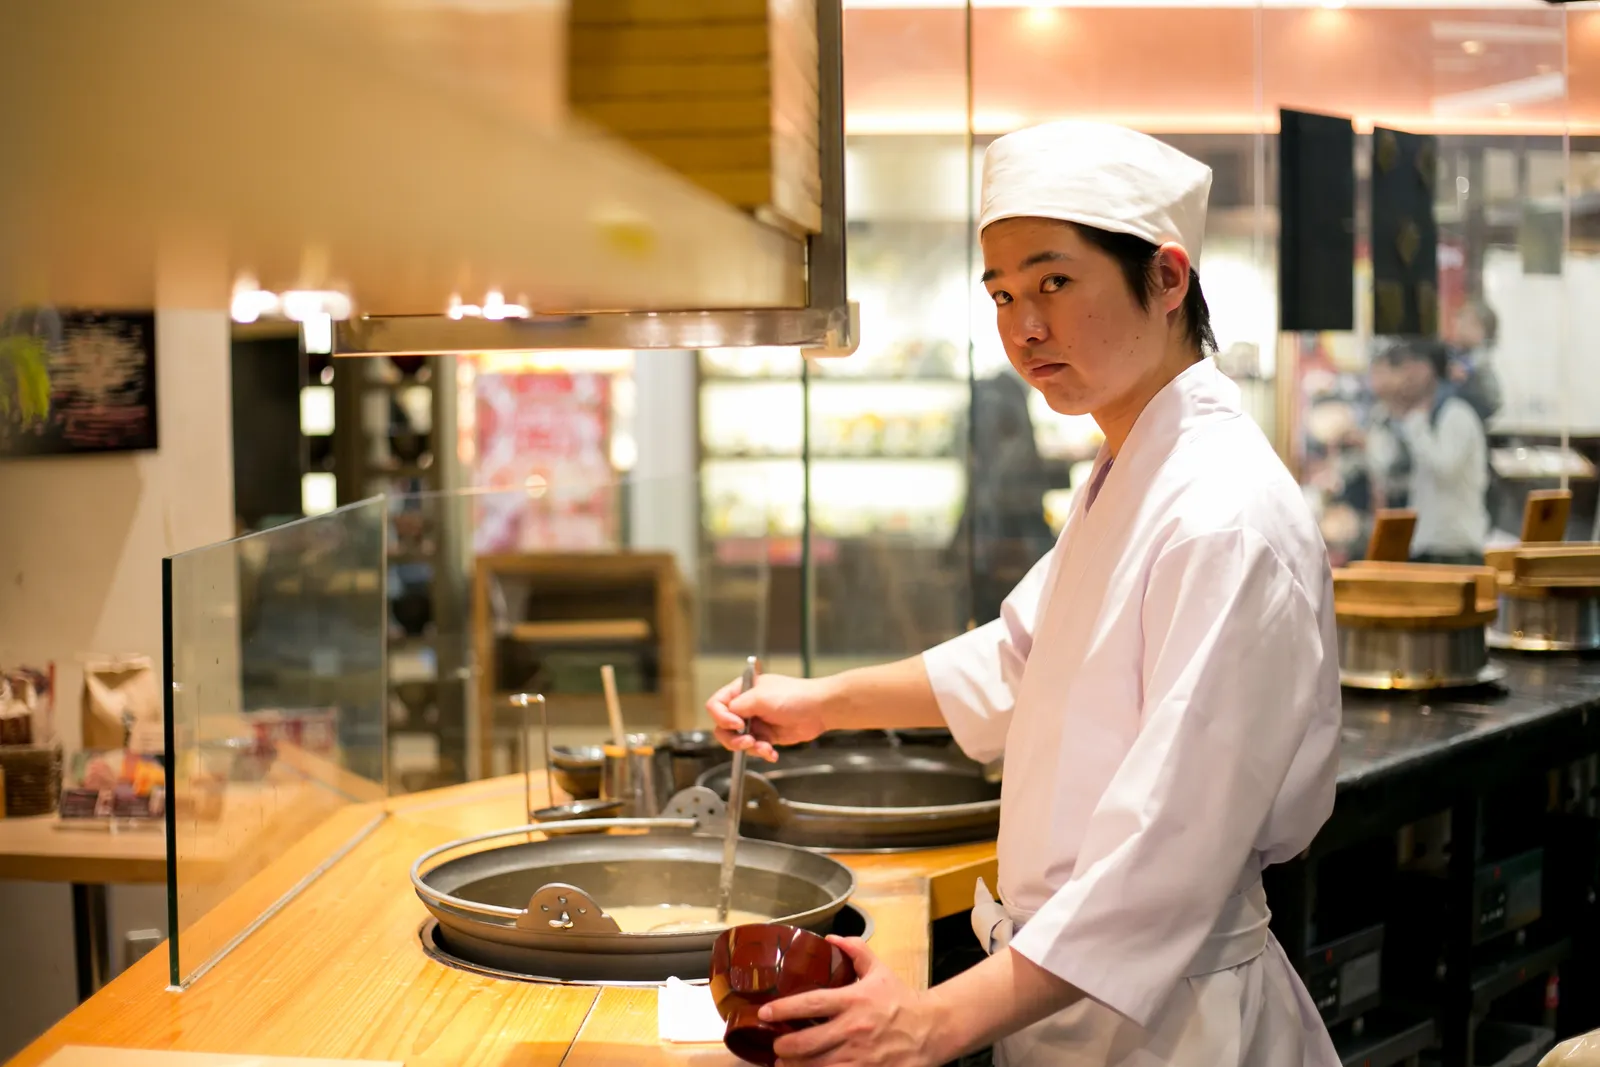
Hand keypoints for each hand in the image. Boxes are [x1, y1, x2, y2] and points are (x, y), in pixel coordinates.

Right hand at [705, 673, 828, 761]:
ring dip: (750, 748)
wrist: (819, 709)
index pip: (716, 705)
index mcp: (741, 691)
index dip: (722, 717)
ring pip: (738, 741)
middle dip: (734, 739)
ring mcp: (756, 722)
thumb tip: (728, 717)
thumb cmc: (794, 696)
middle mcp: (746, 706)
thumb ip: (739, 706)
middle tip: (748, 741)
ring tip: (765, 748)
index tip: (737, 724)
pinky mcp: (767, 736)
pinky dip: (762, 752)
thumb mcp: (761, 697)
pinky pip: (755, 748)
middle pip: (723, 727)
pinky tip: (772, 753)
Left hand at [765, 937, 942, 1066]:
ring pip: (817, 1066)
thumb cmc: (902, 1001)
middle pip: (807, 1042)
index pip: (811, 1003)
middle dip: (783, 1047)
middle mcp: (854, 1029)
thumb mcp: (880, 971)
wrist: (932, 1030)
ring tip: (784, 1064)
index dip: (784, 1009)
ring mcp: (860, 1056)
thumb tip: (831, 937)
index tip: (765, 1012)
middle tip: (775, 1045)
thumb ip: (856, 951)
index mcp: (854, 1000)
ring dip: (795, 1066)